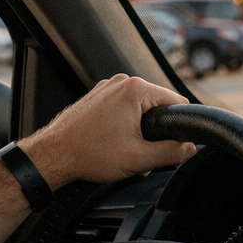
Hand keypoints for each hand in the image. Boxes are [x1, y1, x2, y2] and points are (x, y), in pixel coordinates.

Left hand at [17, 74, 194, 188]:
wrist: (53, 155)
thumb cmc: (88, 153)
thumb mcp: (139, 159)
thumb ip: (171, 152)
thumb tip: (189, 149)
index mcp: (135, 90)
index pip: (177, 102)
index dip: (179, 126)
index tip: (173, 144)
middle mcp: (121, 83)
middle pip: (157, 106)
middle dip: (155, 132)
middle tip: (143, 154)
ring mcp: (106, 88)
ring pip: (139, 110)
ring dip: (139, 132)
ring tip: (125, 152)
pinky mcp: (97, 98)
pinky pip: (122, 110)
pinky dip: (124, 127)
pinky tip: (114, 146)